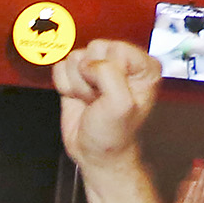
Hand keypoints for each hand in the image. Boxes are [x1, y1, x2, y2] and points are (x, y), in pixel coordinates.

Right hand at [55, 40, 159, 169]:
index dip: (108, 72)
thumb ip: (109, 74)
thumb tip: (88, 64)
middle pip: (94, 48)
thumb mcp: (121, 104)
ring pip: (75, 57)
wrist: (95, 153)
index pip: (117, 48)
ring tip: (91, 101)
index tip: (112, 93)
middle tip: (99, 99)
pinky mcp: (77, 74)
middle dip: (91, 78)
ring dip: (78, 84)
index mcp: (142, 66)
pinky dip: (65, 85)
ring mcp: (97, 67)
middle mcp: (122, 63)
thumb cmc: (114, 134)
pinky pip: (61, 67)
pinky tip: (79, 99)